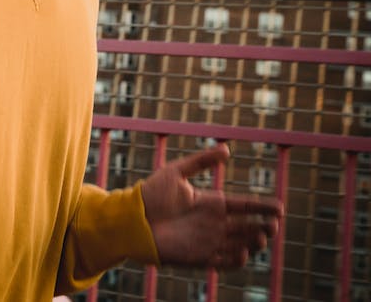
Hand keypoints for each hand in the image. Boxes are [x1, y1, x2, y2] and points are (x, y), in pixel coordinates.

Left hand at [140, 144, 283, 268]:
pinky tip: (243, 253)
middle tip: (273, 225)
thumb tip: (226, 149)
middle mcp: (213, 223)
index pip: (244, 206)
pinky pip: (223, 262)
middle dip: (264, 227)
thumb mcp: (176, 172)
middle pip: (247, 227)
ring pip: (240, 244)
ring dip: (254, 243)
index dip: (262, 207)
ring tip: (262, 237)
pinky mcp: (199, 257)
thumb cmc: (151, 195)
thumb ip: (201, 161)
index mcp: (211, 203)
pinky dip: (236, 260)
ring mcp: (208, 241)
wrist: (132, 219)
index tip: (280, 208)